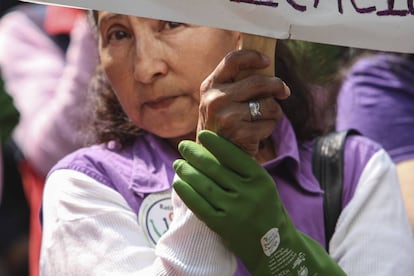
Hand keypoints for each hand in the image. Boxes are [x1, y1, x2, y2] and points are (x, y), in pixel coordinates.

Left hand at [174, 130, 344, 274]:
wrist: (274, 246)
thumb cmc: (265, 208)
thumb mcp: (263, 185)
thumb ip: (243, 170)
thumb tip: (214, 147)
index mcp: (260, 179)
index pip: (234, 156)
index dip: (216, 143)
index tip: (202, 135)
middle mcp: (248, 193)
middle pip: (215, 169)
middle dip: (195, 154)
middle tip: (183, 146)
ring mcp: (235, 210)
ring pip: (204, 186)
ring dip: (187, 172)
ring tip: (178, 164)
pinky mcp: (222, 225)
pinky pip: (199, 205)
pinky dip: (186, 192)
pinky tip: (178, 183)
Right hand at [197, 49, 289, 156]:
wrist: (212, 157)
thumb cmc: (222, 125)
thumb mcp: (220, 101)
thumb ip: (236, 84)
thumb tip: (268, 68)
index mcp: (210, 86)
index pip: (232, 60)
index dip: (252, 57)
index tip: (267, 61)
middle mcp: (215, 99)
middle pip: (258, 82)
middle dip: (277, 86)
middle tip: (284, 91)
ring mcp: (227, 116)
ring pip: (268, 105)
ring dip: (273, 113)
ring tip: (262, 120)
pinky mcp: (239, 133)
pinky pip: (268, 124)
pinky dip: (268, 129)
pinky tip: (256, 135)